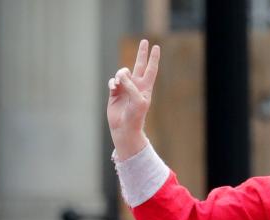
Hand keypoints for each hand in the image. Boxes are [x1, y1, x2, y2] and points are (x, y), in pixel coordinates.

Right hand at [107, 39, 160, 159]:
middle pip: (139, 65)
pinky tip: (113, 88)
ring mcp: (125, 88)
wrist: (124, 127)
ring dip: (120, 75)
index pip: (150, 69)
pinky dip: (112, 82)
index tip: (156, 47)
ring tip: (118, 84)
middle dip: (142, 53)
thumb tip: (121, 74)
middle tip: (145, 41)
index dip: (153, 58)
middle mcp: (136, 86)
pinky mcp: (115, 92)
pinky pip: (112, 81)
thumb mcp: (137, 100)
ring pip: (122, 72)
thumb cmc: (135, 116)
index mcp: (145, 88)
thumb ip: (130, 85)